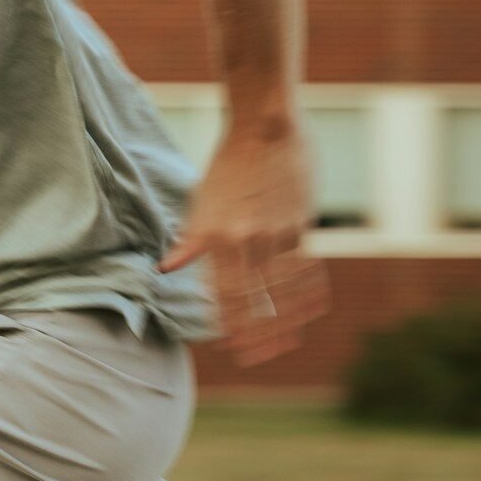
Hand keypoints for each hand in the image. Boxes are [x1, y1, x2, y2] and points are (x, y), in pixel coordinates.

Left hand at [159, 120, 330, 366]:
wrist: (264, 123)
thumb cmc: (231, 160)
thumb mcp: (203, 201)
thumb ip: (193, 239)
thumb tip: (167, 268)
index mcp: (217, 236)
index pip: (222, 294)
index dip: (228, 324)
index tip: (232, 347)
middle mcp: (245, 239)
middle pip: (252, 300)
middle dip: (258, 334)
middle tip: (262, 357)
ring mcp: (275, 233)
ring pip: (282, 290)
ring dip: (287, 320)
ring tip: (290, 341)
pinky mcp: (300, 224)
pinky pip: (305, 266)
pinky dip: (309, 290)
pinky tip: (313, 306)